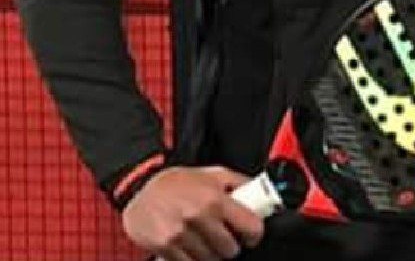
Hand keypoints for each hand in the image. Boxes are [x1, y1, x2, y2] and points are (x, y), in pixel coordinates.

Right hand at [121, 165, 264, 260]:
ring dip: (211, 253)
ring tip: (203, 237)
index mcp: (215, 197)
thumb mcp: (212, 173)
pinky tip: (189, 244)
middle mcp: (199, 216)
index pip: (252, 228)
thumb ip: (238, 183)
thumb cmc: (179, 182)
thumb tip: (262, 192)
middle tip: (221, 234)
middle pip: (231, 250)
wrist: (141, 190)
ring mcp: (182, 234)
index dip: (253, 233)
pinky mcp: (167, 248)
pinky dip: (193, 258)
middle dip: (229, 244)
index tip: (249, 233)